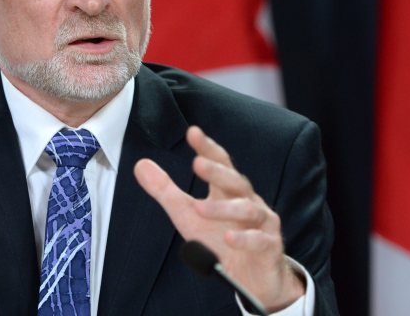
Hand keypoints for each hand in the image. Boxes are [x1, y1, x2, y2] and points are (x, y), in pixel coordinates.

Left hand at [134, 126, 303, 311]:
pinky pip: (259, 240)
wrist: (253, 278)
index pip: (221, 163)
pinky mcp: (269, 248)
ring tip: (200, 209)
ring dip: (223, 209)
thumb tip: (140, 165)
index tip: (193, 132)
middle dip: (217, 172)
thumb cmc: (220, 240)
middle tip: (196, 162)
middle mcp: (249, 201)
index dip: (207, 148)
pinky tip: (228, 239)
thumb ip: (166, 191)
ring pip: (247, 210)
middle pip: (236, 181)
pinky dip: (245, 239)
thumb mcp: (188, 215)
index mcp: (229, 190)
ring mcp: (262, 224)